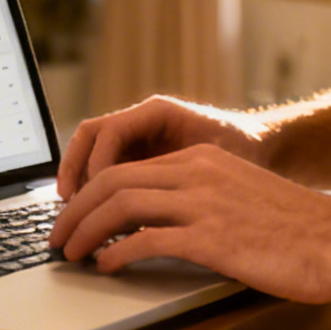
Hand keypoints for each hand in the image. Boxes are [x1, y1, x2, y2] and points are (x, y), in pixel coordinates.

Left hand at [46, 144, 330, 301]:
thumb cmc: (297, 230)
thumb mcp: (242, 196)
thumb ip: (204, 199)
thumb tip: (161, 226)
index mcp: (203, 160)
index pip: (127, 165)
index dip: (90, 191)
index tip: (74, 215)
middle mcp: (198, 172)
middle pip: (112, 180)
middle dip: (75, 210)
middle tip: (57, 237)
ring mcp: (204, 202)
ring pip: (120, 204)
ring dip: (85, 230)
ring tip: (71, 253)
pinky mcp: (212, 237)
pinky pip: (146, 239)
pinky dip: (116, 252)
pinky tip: (105, 266)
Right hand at [57, 94, 266, 198]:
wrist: (262, 146)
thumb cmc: (243, 150)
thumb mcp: (214, 159)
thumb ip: (179, 173)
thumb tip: (146, 207)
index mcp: (158, 113)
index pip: (110, 133)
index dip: (96, 165)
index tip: (93, 196)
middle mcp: (142, 121)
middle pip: (90, 137)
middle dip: (73, 172)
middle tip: (68, 209)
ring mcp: (137, 137)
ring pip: (91, 152)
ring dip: (77, 181)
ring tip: (74, 213)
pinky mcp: (139, 157)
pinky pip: (106, 168)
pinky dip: (94, 189)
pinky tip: (95, 216)